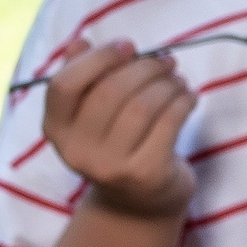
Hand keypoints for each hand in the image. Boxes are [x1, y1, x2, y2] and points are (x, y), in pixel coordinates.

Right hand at [42, 38, 194, 218]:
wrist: (140, 205)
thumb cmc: (118, 146)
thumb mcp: (92, 117)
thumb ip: (83, 78)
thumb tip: (80, 41)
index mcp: (56, 130)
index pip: (64, 85)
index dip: (98, 59)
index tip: (130, 46)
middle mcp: (76, 151)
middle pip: (110, 91)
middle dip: (144, 67)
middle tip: (166, 61)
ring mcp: (110, 166)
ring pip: (142, 106)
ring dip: (167, 84)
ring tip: (178, 79)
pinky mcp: (146, 174)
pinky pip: (169, 123)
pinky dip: (184, 101)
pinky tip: (190, 96)